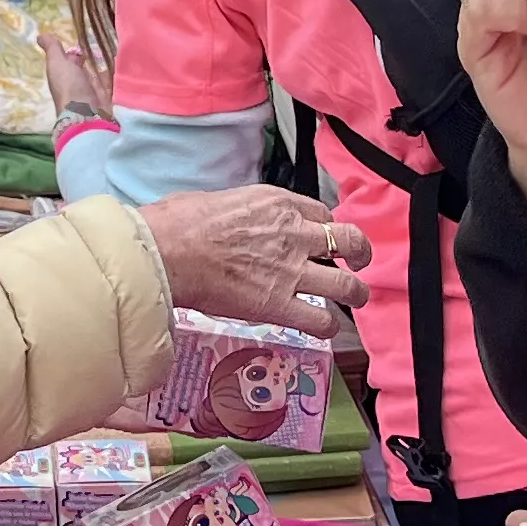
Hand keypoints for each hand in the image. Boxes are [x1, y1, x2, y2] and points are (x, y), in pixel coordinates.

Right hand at [137, 186, 369, 339]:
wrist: (166, 251)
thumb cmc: (179, 223)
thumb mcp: (221, 199)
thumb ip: (243, 211)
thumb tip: (234, 221)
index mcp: (278, 203)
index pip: (321, 213)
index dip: (323, 228)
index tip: (319, 237)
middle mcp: (294, 234)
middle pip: (349, 241)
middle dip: (359, 253)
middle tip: (357, 261)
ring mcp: (291, 272)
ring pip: (348, 285)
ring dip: (355, 294)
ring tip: (354, 298)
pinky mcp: (280, 306)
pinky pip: (321, 320)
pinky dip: (327, 326)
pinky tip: (322, 326)